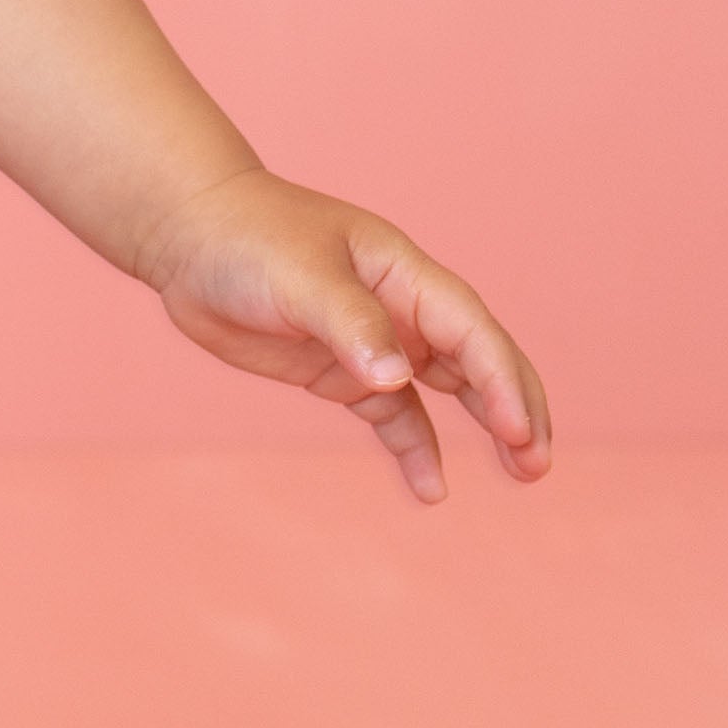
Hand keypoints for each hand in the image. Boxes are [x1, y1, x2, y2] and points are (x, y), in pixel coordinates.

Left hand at [136, 169, 551, 502]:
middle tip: (538, 464)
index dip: (501, 381)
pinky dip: (416, 448)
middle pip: (480, 361)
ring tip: (521, 474)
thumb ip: (350, 325)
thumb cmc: (248, 241)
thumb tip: (396, 378)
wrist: (189, 237)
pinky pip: (396, 414)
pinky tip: (432, 489)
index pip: (472, 332)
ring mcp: (376, 342)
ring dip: (486, 427)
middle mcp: (403, 309)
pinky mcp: (343, 372)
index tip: (516, 432)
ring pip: (450, 388)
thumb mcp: (300, 278)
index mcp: (406, 276)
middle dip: (516, 408)